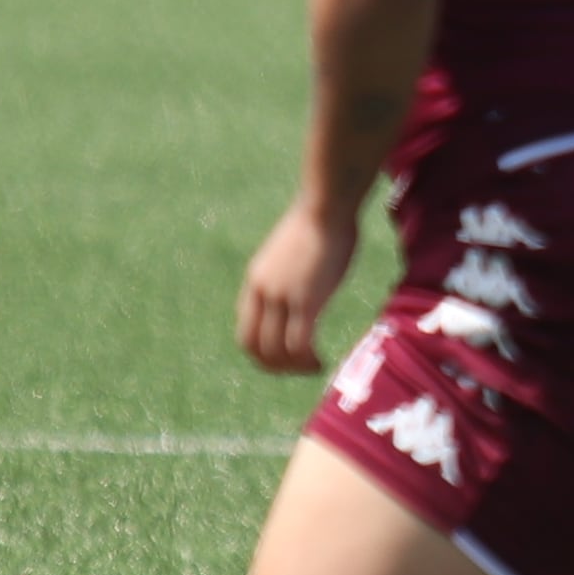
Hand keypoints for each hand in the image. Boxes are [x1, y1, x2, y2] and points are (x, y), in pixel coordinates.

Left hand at [237, 197, 358, 374]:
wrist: (327, 205)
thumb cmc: (321, 222)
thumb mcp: (294, 253)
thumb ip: (292, 274)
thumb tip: (305, 282)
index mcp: (255, 282)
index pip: (246, 330)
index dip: (263, 353)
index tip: (288, 357)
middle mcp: (262, 292)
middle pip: (253, 346)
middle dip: (274, 367)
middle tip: (299, 369)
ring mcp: (282, 296)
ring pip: (275, 350)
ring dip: (293, 367)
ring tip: (313, 367)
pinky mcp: (306, 299)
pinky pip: (299, 344)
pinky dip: (307, 360)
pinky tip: (321, 361)